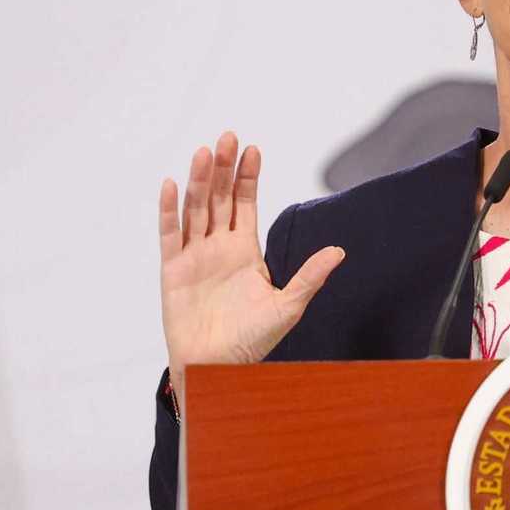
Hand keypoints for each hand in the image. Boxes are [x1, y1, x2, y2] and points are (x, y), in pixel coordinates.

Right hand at [159, 131, 345, 404]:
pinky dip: (170, 210)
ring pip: (196, 209)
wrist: (216, 371)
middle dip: (223, 168)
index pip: (245, 204)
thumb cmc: (251, 343)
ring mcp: (194, 256)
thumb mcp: (288, 306)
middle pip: (219, 198)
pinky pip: (170, 234)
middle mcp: (218, 247)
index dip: (247, 177)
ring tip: (205, 153)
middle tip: (228, 138)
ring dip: (199, 181)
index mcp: (245, 251)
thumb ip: (309, 276)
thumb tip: (340, 251)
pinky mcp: (172, 270)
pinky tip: (172, 185)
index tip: (253, 149)